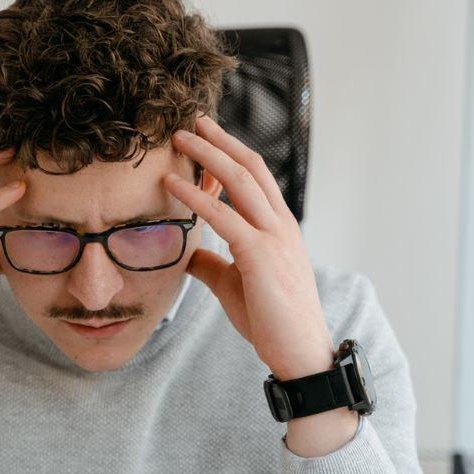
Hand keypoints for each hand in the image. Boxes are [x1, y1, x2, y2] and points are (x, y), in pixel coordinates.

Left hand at [164, 115, 334, 381]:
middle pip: (249, 167)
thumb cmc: (271, 319)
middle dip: (219, 141)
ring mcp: (274, 238)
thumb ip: (212, 263)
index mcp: (278, 227)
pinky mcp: (261, 256)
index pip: (255, 176)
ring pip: (240, 181)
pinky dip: (197, 197)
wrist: (299, 353)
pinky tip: (174, 185)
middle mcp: (280, 224)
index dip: (229, 152)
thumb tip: (186, 254)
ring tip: (180, 139)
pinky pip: (224, 217)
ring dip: (208, 156)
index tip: (204, 135)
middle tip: (191, 121)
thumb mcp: (234, 284)